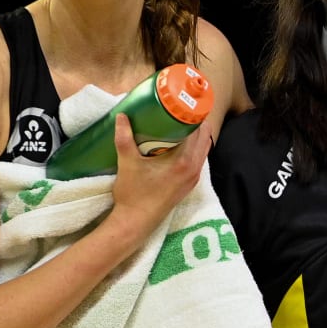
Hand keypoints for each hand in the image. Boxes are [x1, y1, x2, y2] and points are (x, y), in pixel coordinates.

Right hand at [110, 114, 210, 231]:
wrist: (135, 224)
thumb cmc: (133, 194)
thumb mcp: (127, 163)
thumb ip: (124, 138)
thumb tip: (122, 115)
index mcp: (183, 162)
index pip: (197, 131)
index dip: (192, 115)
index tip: (182, 103)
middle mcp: (194, 169)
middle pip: (204, 137)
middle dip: (194, 122)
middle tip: (178, 110)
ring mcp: (193, 178)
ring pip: (203, 149)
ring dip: (194, 135)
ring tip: (177, 124)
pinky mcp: (189, 185)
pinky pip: (197, 160)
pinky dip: (192, 148)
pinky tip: (176, 144)